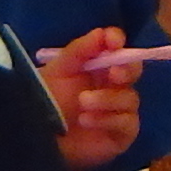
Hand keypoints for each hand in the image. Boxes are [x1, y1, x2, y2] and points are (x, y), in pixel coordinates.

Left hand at [39, 27, 146, 166]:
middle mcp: (114, 86)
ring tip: (83, 103)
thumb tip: (102, 33)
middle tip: (113, 74)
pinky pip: (127, 123)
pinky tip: (87, 120)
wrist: (38, 138)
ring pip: (130, 99)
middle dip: (126, 69)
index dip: (118, 42)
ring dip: (107, 99)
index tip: (112, 41)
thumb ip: (80, 50)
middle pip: (133, 71)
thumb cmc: (48, 102)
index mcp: (99, 67)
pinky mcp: (122, 135)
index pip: (117, 49)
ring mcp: (120, 111)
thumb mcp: (58, 71)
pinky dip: (108, 120)